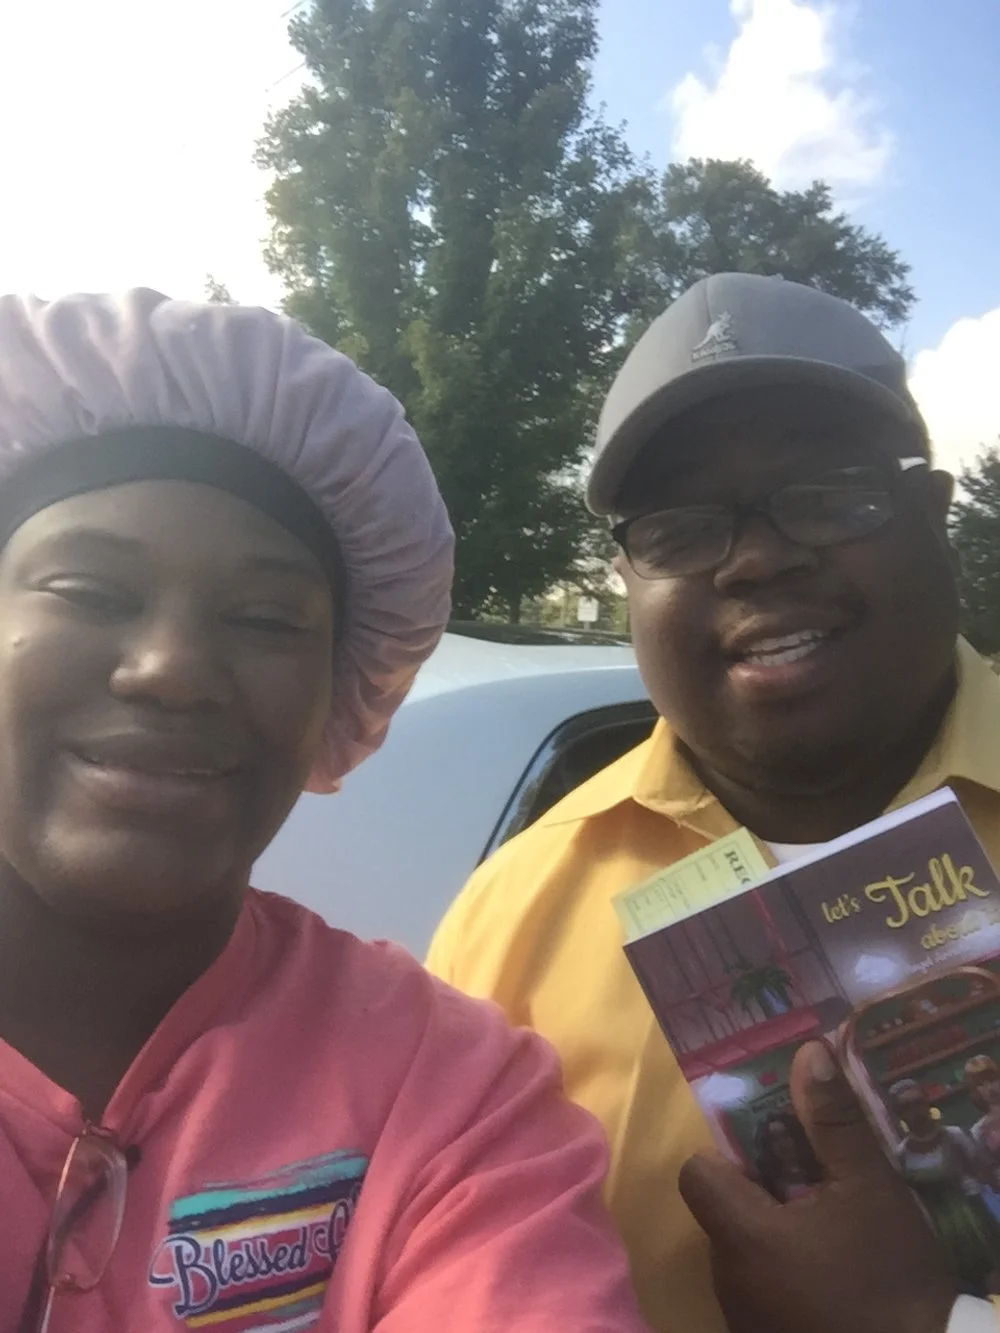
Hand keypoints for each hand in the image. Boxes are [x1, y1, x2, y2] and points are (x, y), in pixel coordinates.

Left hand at [678, 1041, 958, 1332]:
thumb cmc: (888, 1277)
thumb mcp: (870, 1189)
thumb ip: (832, 1122)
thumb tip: (806, 1053)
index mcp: (742, 1233)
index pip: (697, 1173)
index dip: (728, 1154)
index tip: (774, 1150)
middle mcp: (728, 1277)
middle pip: (723, 1210)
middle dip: (764, 1191)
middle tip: (817, 1184)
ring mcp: (744, 1316)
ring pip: (744, 1252)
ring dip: (777, 1234)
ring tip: (833, 1229)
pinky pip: (761, 1290)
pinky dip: (786, 1274)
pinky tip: (835, 1274)